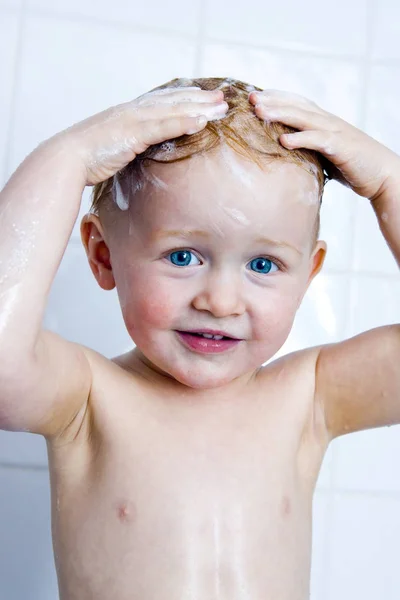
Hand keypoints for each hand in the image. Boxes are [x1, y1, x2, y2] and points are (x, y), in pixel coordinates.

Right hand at [55, 87, 227, 184]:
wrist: (67, 159)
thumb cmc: (87, 159)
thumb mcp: (113, 150)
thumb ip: (129, 147)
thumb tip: (140, 155)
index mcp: (128, 114)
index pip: (162, 102)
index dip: (185, 99)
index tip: (204, 98)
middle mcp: (133, 112)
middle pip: (173, 102)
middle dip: (199, 100)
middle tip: (222, 98)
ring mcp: (133, 120)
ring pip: (172, 110)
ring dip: (199, 109)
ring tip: (221, 108)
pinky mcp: (132, 133)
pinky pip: (163, 127)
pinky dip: (183, 123)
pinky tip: (201, 122)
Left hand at [249, 89, 399, 201]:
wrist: (382, 175)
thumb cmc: (354, 167)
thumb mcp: (327, 156)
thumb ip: (310, 151)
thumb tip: (290, 158)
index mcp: (325, 122)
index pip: (298, 104)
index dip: (277, 98)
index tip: (255, 96)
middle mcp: (329, 122)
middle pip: (297, 106)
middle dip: (273, 101)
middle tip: (250, 98)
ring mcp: (335, 132)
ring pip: (304, 118)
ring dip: (281, 114)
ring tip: (260, 112)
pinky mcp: (341, 147)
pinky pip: (318, 140)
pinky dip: (300, 139)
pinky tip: (283, 141)